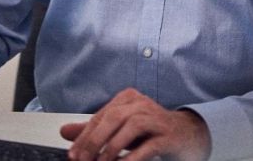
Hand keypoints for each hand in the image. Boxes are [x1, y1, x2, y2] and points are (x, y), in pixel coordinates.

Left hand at [60, 88, 210, 160]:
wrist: (187, 135)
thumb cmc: (150, 131)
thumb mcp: (120, 130)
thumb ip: (94, 130)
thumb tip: (64, 132)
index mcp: (128, 98)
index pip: (101, 115)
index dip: (84, 135)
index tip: (73, 154)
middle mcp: (142, 104)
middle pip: (113, 118)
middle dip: (94, 141)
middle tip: (82, 160)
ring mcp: (157, 119)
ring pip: (129, 129)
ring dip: (111, 149)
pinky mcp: (168, 136)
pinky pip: (148, 146)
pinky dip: (132, 158)